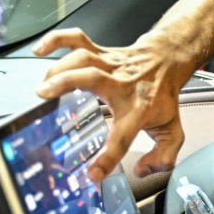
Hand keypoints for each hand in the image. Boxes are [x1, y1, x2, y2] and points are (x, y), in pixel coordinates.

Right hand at [33, 28, 189, 183]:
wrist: (168, 60)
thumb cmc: (164, 95)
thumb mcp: (172, 130)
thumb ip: (163, 156)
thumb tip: (141, 170)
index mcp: (140, 109)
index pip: (124, 136)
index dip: (108, 158)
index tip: (93, 173)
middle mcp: (123, 84)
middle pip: (94, 78)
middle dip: (68, 84)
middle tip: (45, 97)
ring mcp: (111, 66)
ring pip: (84, 58)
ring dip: (60, 67)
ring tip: (43, 85)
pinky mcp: (101, 52)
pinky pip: (79, 39)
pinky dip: (58, 40)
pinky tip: (41, 50)